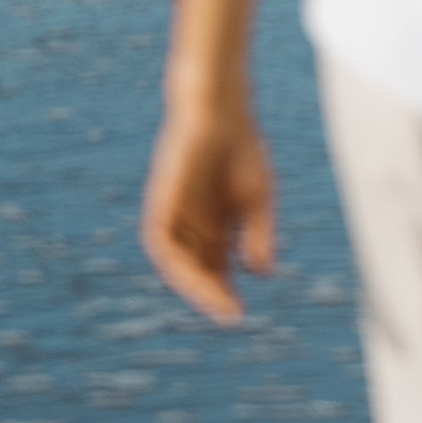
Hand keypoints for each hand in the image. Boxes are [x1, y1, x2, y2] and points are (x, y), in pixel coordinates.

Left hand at [141, 91, 276, 323]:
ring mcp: (174, 214)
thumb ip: (258, 233)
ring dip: (195, 284)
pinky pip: (162, 242)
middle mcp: (190, 224)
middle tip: (231, 315)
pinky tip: (194, 273)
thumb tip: (260, 273)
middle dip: (211, 293)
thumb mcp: (258, 196)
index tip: (239, 313)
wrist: (218, 107)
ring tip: (216, 300)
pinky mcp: (161, 202)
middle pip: (196, 269)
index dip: (224, 291)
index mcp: (213, 223)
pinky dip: (177, 261)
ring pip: (178, 262)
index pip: (215, 266)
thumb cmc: (240, 145)